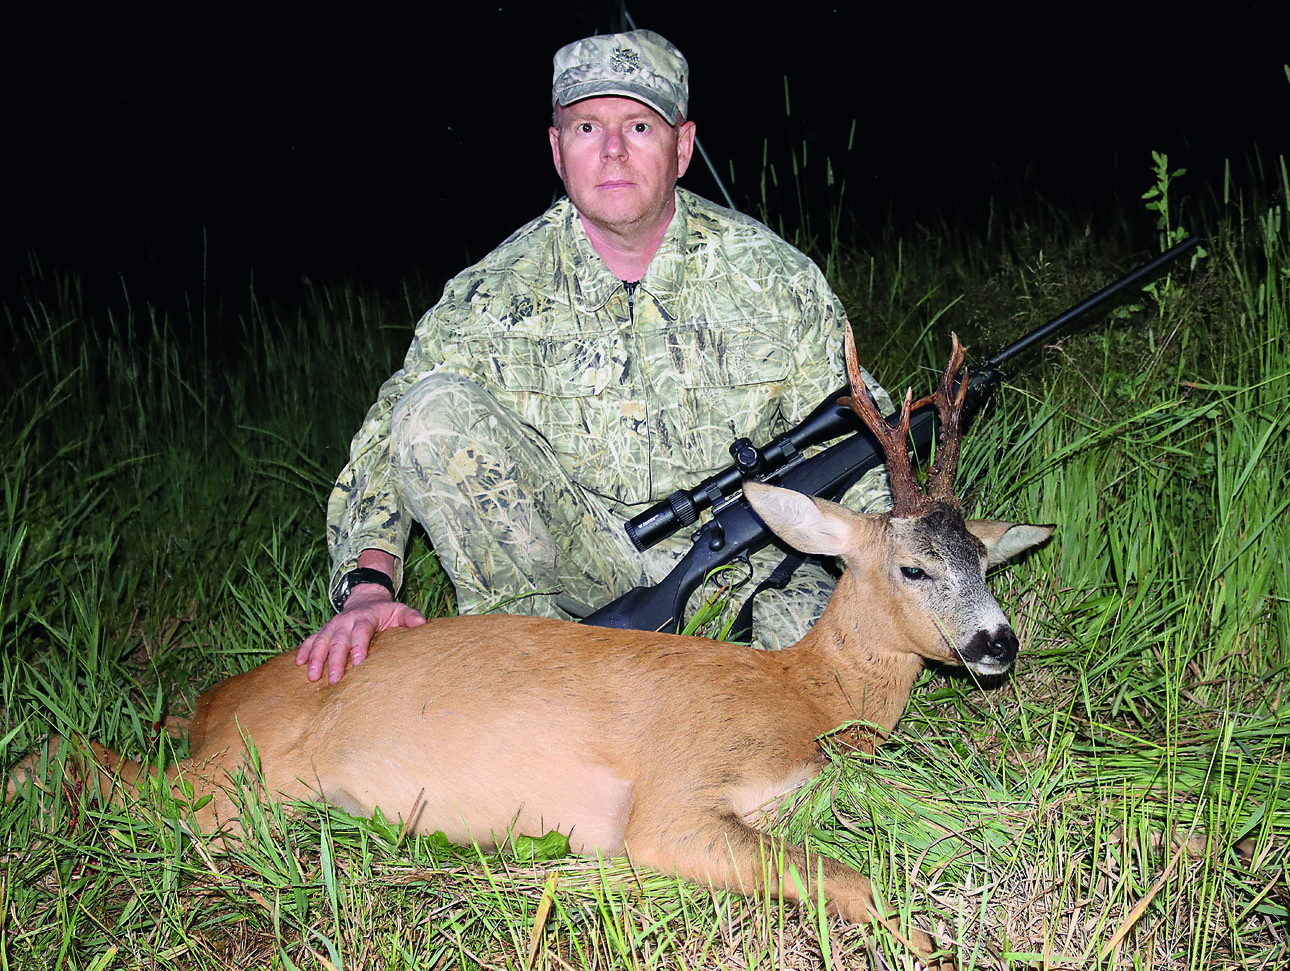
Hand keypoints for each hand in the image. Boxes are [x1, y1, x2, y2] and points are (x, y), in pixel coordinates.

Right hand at [296, 585, 426, 683]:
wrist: (366, 597)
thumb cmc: (385, 610)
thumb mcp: (400, 610)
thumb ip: (410, 618)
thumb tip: (422, 624)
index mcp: (365, 617)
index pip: (361, 632)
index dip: (359, 646)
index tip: (358, 663)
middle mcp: (346, 621)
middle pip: (338, 641)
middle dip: (334, 660)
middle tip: (333, 680)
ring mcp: (332, 626)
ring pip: (321, 641)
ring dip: (316, 659)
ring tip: (312, 677)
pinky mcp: (324, 630)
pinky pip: (311, 640)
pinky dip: (304, 651)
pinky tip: (299, 664)